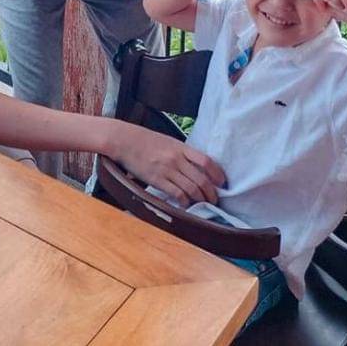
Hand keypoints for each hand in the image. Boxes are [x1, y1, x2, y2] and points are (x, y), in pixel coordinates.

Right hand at [109, 123, 224, 205]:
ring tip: (203, 205)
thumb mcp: (168, 141)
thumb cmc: (145, 140)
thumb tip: (195, 166)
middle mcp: (176, 158)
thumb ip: (181, 152)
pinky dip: (184, 202)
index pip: (206, 161)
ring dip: (200, 200)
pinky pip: (176, 194)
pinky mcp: (156, 180)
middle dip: (211, 193)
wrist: (124, 140)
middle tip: (215, 200)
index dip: (218, 174)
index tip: (222, 183)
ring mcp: (167, 170)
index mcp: (181, 147)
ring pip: (191, 189)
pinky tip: (185, 205)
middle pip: (202, 179)